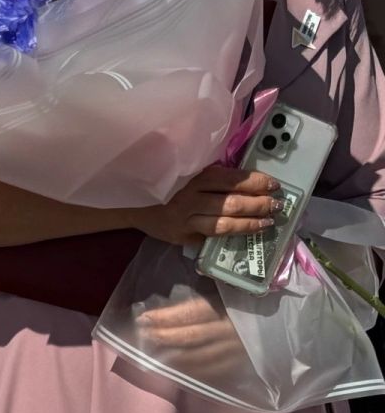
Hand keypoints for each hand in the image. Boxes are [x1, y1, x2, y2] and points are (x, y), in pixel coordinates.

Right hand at [129, 167, 276, 247]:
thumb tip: (252, 183)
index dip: (256, 182)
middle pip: (232, 202)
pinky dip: (234, 235)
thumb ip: (215, 179)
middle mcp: (191, 197)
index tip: (274, 185)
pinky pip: (213, 236)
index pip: (231, 179)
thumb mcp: (190, 176)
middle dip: (259, 204)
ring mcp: (186, 218)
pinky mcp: (183, 235)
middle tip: (277, 205)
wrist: (136, 207)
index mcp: (195, 177)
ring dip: (251, 223)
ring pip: (225, 223)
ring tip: (268, 222)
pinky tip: (249, 233)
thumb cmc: (169, 189)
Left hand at [137, 292, 246, 375]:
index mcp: (229, 308)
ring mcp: (239, 351)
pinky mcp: (244, 365)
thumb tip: (171, 300)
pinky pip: (213, 372)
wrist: (293, 321)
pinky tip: (176, 369)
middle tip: (143, 337)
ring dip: (173, 358)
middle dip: (164, 337)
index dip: (164, 317)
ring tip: (154, 354)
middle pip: (191, 337)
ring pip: (200, 359)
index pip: (191, 313)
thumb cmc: (254, 299)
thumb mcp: (230, 289)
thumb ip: (206, 293)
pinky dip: (192, 371)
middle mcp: (233, 331)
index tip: (143, 318)